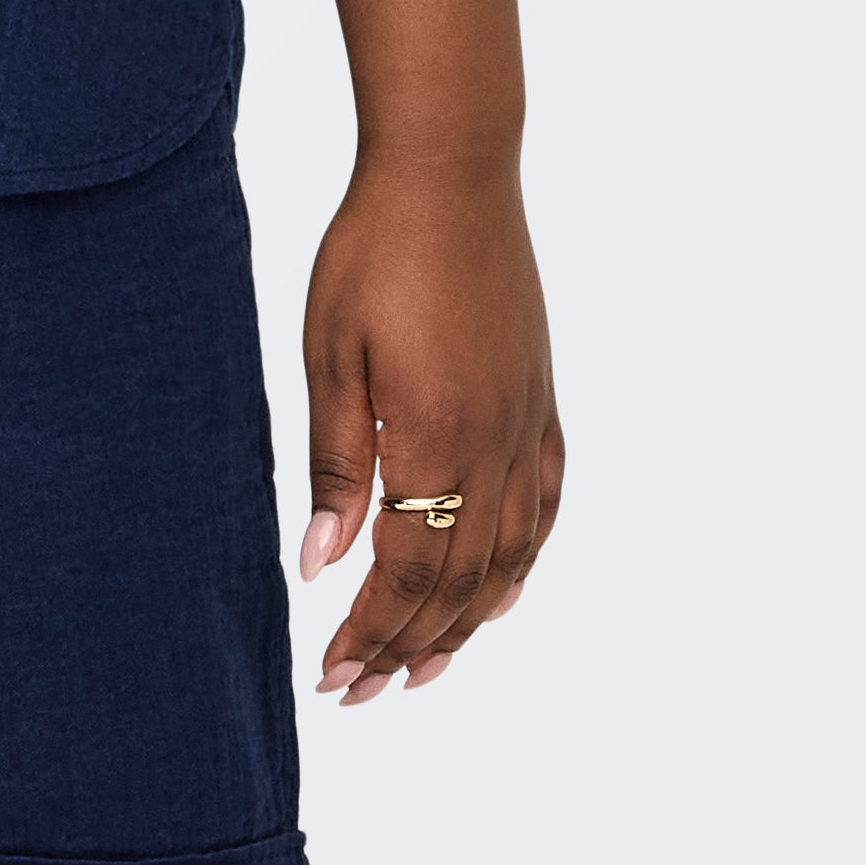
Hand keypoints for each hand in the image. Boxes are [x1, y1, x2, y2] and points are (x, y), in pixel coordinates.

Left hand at [298, 154, 563, 702]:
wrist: (450, 171)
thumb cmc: (373, 252)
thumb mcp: (330, 353)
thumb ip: (336, 463)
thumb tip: (322, 565)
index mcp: (437, 438)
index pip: (406, 571)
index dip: (371, 634)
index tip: (334, 678)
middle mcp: (495, 446)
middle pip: (458, 580)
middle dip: (409, 645)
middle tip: (364, 693)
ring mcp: (528, 424)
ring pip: (508, 557)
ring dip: (468, 624)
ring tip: (425, 669)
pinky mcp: (542, 400)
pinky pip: (544, 507)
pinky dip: (522, 564)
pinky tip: (498, 593)